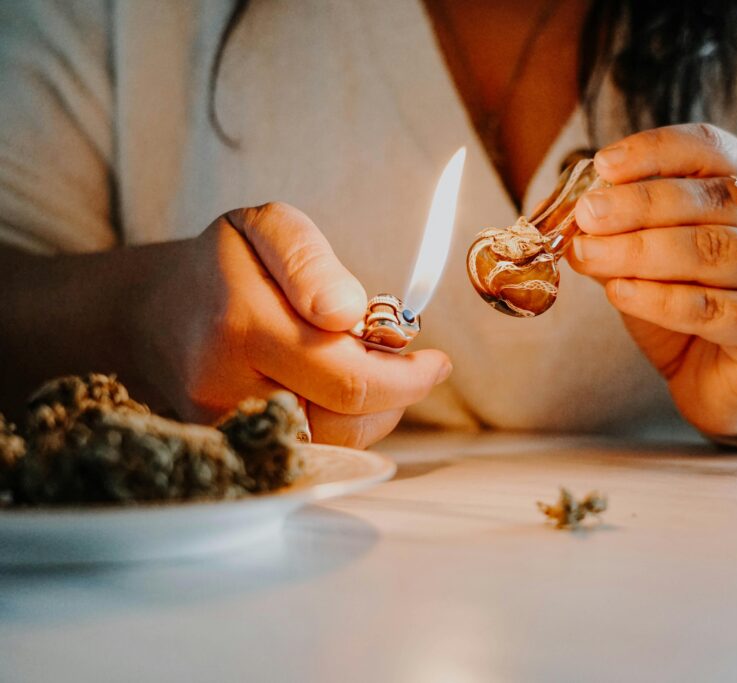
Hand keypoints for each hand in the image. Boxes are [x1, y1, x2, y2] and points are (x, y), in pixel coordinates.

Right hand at [134, 202, 450, 447]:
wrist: (152, 315)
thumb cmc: (224, 265)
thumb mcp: (267, 228)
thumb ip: (309, 262)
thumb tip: (347, 312)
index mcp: (242, 326)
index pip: (348, 379)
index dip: (407, 378)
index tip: (436, 362)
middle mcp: (226, 388)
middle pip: (345, 422)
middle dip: (394, 396)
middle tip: (410, 365)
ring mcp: (224, 428)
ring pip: (331, 447)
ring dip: (371, 416)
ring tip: (372, 374)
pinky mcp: (230, 451)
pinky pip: (308, 455)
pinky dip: (340, 429)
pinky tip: (341, 396)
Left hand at [568, 124, 736, 437]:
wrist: (731, 390)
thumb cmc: (694, 317)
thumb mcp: (654, 266)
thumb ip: (627, 236)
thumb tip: (579, 217)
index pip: (714, 150)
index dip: (657, 151)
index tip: (603, 165)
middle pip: (716, 199)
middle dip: (641, 203)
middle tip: (588, 215)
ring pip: (717, 251)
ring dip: (643, 250)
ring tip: (591, 255)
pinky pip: (716, 308)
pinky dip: (660, 298)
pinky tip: (620, 293)